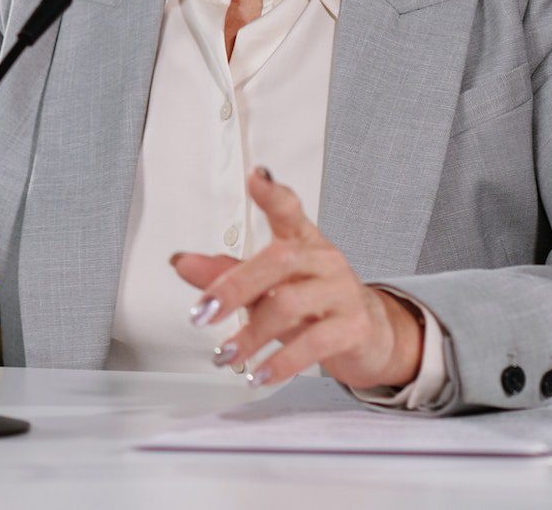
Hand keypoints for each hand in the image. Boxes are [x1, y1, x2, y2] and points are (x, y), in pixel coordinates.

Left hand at [172, 167, 422, 390]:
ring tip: (223, 354)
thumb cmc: (312, 302)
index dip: (273, 193)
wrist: (370, 335)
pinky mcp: (353, 328)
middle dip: (233, 288)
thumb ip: (225, 273)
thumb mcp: (269, 285)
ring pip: (289, 305)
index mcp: (302, 240)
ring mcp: (342, 292)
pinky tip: (258, 375)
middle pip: (277, 261)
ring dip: (250, 334)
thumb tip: (180, 262)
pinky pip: (312, 344)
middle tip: (202, 314)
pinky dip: (280, 363)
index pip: (289, 209)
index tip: (256, 177)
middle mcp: (324, 259)